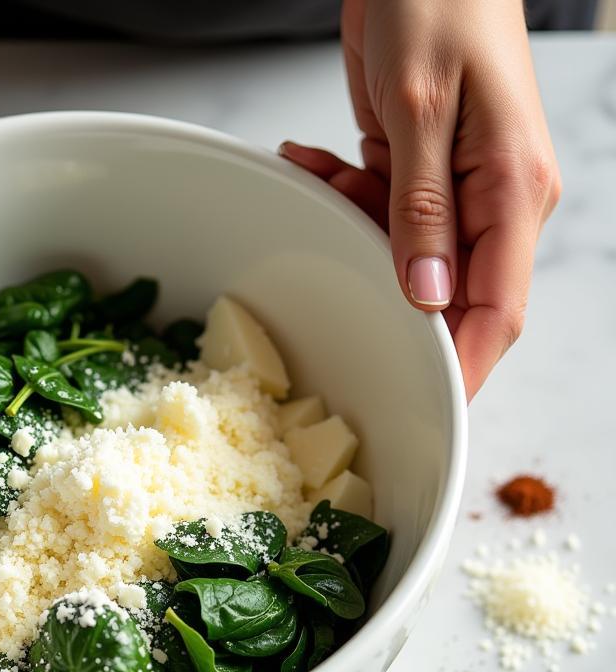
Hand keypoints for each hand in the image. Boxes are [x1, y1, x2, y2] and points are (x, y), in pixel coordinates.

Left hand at [280, 0, 559, 399]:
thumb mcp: (421, 107)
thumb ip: (422, 208)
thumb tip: (429, 295)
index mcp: (512, 191)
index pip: (496, 312)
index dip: (462, 369)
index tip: (427, 409)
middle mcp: (492, 201)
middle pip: (445, 292)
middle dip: (383, 291)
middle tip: (332, 266)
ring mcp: (457, 189)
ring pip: (399, 256)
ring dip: (348, 225)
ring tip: (319, 167)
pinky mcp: (421, 174)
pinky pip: (379, 215)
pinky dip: (342, 195)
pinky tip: (314, 157)